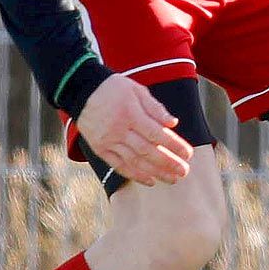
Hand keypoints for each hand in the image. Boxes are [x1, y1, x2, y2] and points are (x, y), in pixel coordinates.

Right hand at [77, 75, 195, 185]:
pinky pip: (118, 165)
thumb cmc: (114, 88)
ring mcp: (108, 141)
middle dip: (168, 163)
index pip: (157, 134)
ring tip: (171, 179)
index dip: (174, 146)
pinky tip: (149, 181)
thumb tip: (173, 123)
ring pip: (134, 161)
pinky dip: (134, 174)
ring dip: (155, 172)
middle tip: (184, 171)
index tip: (188, 154)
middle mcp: (119, 130)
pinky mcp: (99, 149)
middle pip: (147, 151)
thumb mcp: (137, 90)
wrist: (81, 90)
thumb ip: (156, 108)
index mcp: (131, 114)